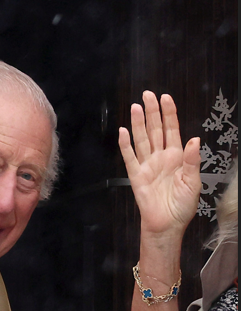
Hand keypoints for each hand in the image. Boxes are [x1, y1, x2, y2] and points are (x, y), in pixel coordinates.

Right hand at [118, 91, 201, 235]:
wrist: (167, 224)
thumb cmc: (182, 206)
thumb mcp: (193, 183)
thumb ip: (192, 161)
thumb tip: (195, 140)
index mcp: (177, 157)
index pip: (172, 130)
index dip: (169, 114)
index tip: (165, 98)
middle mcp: (161, 157)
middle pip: (155, 130)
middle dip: (152, 112)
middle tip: (147, 95)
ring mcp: (147, 165)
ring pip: (142, 139)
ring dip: (139, 123)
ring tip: (136, 107)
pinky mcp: (136, 175)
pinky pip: (129, 157)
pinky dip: (125, 145)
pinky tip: (124, 132)